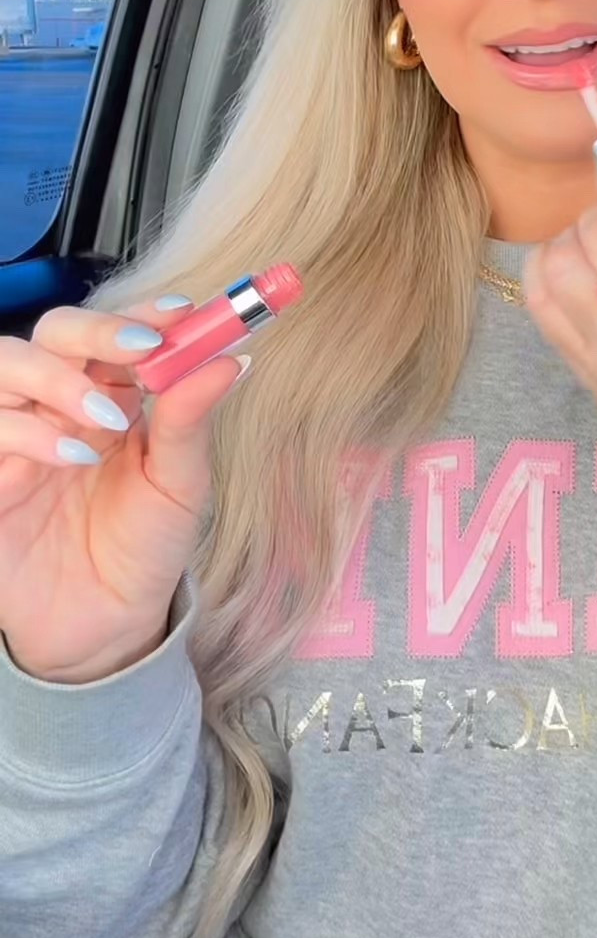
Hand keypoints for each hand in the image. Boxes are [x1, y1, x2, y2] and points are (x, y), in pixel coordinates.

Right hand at [0, 302, 249, 681]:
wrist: (105, 626)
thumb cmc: (144, 547)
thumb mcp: (180, 486)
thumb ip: (192, 422)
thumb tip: (233, 360)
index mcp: (110, 394)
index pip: (114, 332)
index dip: (143, 312)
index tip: (182, 312)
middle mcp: (59, 406)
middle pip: (53, 333)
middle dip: (96, 330)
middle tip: (142, 349)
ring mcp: (18, 438)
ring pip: (7, 365)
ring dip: (59, 378)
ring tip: (109, 415)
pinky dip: (32, 434)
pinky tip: (75, 457)